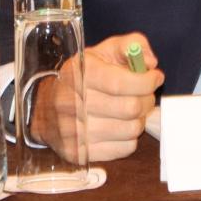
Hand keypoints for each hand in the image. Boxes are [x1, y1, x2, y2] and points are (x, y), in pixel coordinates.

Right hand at [31, 32, 163, 161]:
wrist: (45, 107)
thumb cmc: (82, 75)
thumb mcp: (103, 51)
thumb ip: (130, 45)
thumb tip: (150, 62)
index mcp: (80, 74)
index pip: (121, 83)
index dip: (146, 81)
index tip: (156, 77)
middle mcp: (73, 104)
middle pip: (130, 108)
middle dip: (147, 99)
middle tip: (146, 94)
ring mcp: (74, 133)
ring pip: (130, 130)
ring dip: (140, 119)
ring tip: (135, 110)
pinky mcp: (78, 154)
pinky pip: (124, 149)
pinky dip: (130, 137)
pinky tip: (122, 126)